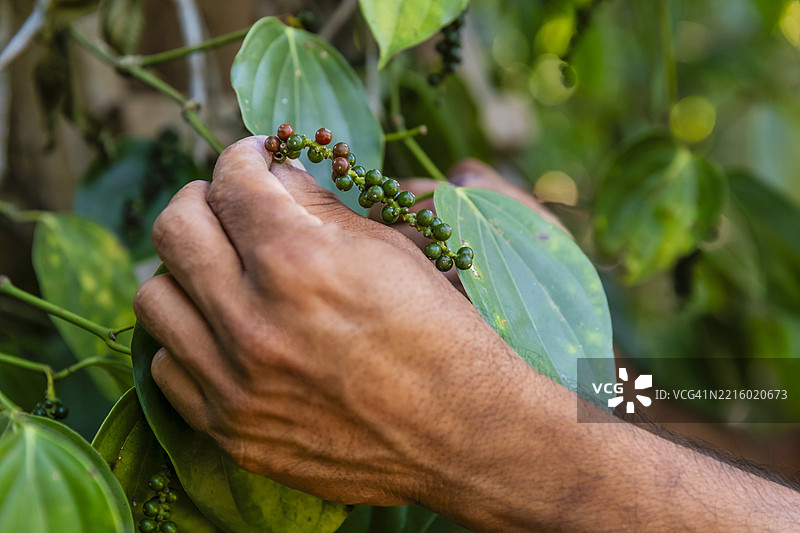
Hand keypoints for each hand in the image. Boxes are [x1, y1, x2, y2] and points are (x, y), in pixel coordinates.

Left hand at [133, 137, 530, 507]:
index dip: (243, 155)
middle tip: (228, 204)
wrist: (461, 434)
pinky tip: (225, 332)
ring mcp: (233, 382)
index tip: (254, 158)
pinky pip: (167, 367)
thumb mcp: (390, 251)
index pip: (232, 180)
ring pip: (154, 297)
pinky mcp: (229, 429)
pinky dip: (190, 339)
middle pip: (174, 228)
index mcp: (298, 263)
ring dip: (185, 271)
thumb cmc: (440, 335)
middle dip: (200, 199)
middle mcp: (252, 321)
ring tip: (220, 271)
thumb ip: (317, 205)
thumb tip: (273, 173)